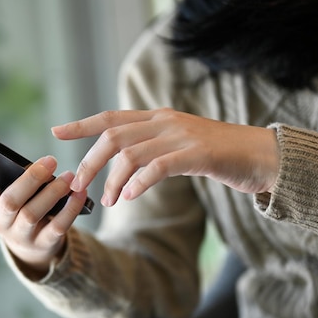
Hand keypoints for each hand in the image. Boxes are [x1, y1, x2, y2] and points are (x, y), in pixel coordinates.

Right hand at [0, 141, 88, 274]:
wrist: (27, 246)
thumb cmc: (6, 208)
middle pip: (10, 202)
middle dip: (30, 180)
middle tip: (50, 159)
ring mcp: (20, 235)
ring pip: (34, 214)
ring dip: (53, 193)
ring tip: (69, 175)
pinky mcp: (43, 243)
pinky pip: (58, 227)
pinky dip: (70, 209)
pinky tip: (80, 192)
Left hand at [52, 108, 279, 205]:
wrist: (262, 155)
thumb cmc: (218, 156)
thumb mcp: (179, 146)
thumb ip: (152, 150)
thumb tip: (122, 169)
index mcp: (158, 118)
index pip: (111, 117)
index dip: (82, 124)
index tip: (56, 131)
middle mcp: (165, 121)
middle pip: (113, 136)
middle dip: (90, 162)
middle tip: (78, 186)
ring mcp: (181, 135)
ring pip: (131, 152)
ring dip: (111, 180)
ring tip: (106, 201)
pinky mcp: (198, 153)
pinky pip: (158, 166)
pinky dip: (139, 181)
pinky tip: (129, 196)